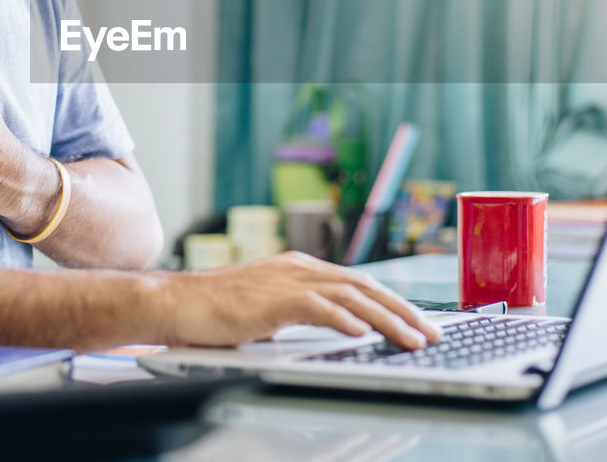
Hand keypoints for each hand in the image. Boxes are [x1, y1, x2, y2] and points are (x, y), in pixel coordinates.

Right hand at [157, 252, 441, 349]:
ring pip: (350, 296)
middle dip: (403, 311)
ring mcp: (285, 281)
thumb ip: (303, 316)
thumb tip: (338, 331)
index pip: (359, 284)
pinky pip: (316, 307)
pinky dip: (343, 319)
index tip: (420, 323)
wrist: (174, 302)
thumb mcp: (270, 312)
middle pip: (364, 287)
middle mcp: (299, 268)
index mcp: (300, 269)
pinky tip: (362, 333)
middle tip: (432, 334)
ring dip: (386, 319)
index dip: (394, 304)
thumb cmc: (216, 312)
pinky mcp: (270, 300)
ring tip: (411, 339)